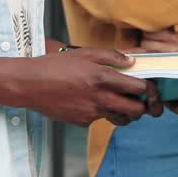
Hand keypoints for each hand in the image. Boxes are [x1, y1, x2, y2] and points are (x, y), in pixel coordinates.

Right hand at [17, 47, 155, 126]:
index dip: (147, 88)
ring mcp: (91, 113)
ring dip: (125, 113)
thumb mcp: (84, 53)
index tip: (147, 85)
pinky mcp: (82, 122)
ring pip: (120, 119)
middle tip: (139, 99)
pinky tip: (92, 102)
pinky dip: (102, 113)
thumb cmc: (55, 66)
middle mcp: (99, 98)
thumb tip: (131, 60)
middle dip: (142, 106)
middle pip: (135, 111)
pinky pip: (100, 119)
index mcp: (102, 78)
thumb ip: (111, 56)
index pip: (138, 88)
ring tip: (120, 102)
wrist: (30, 85)